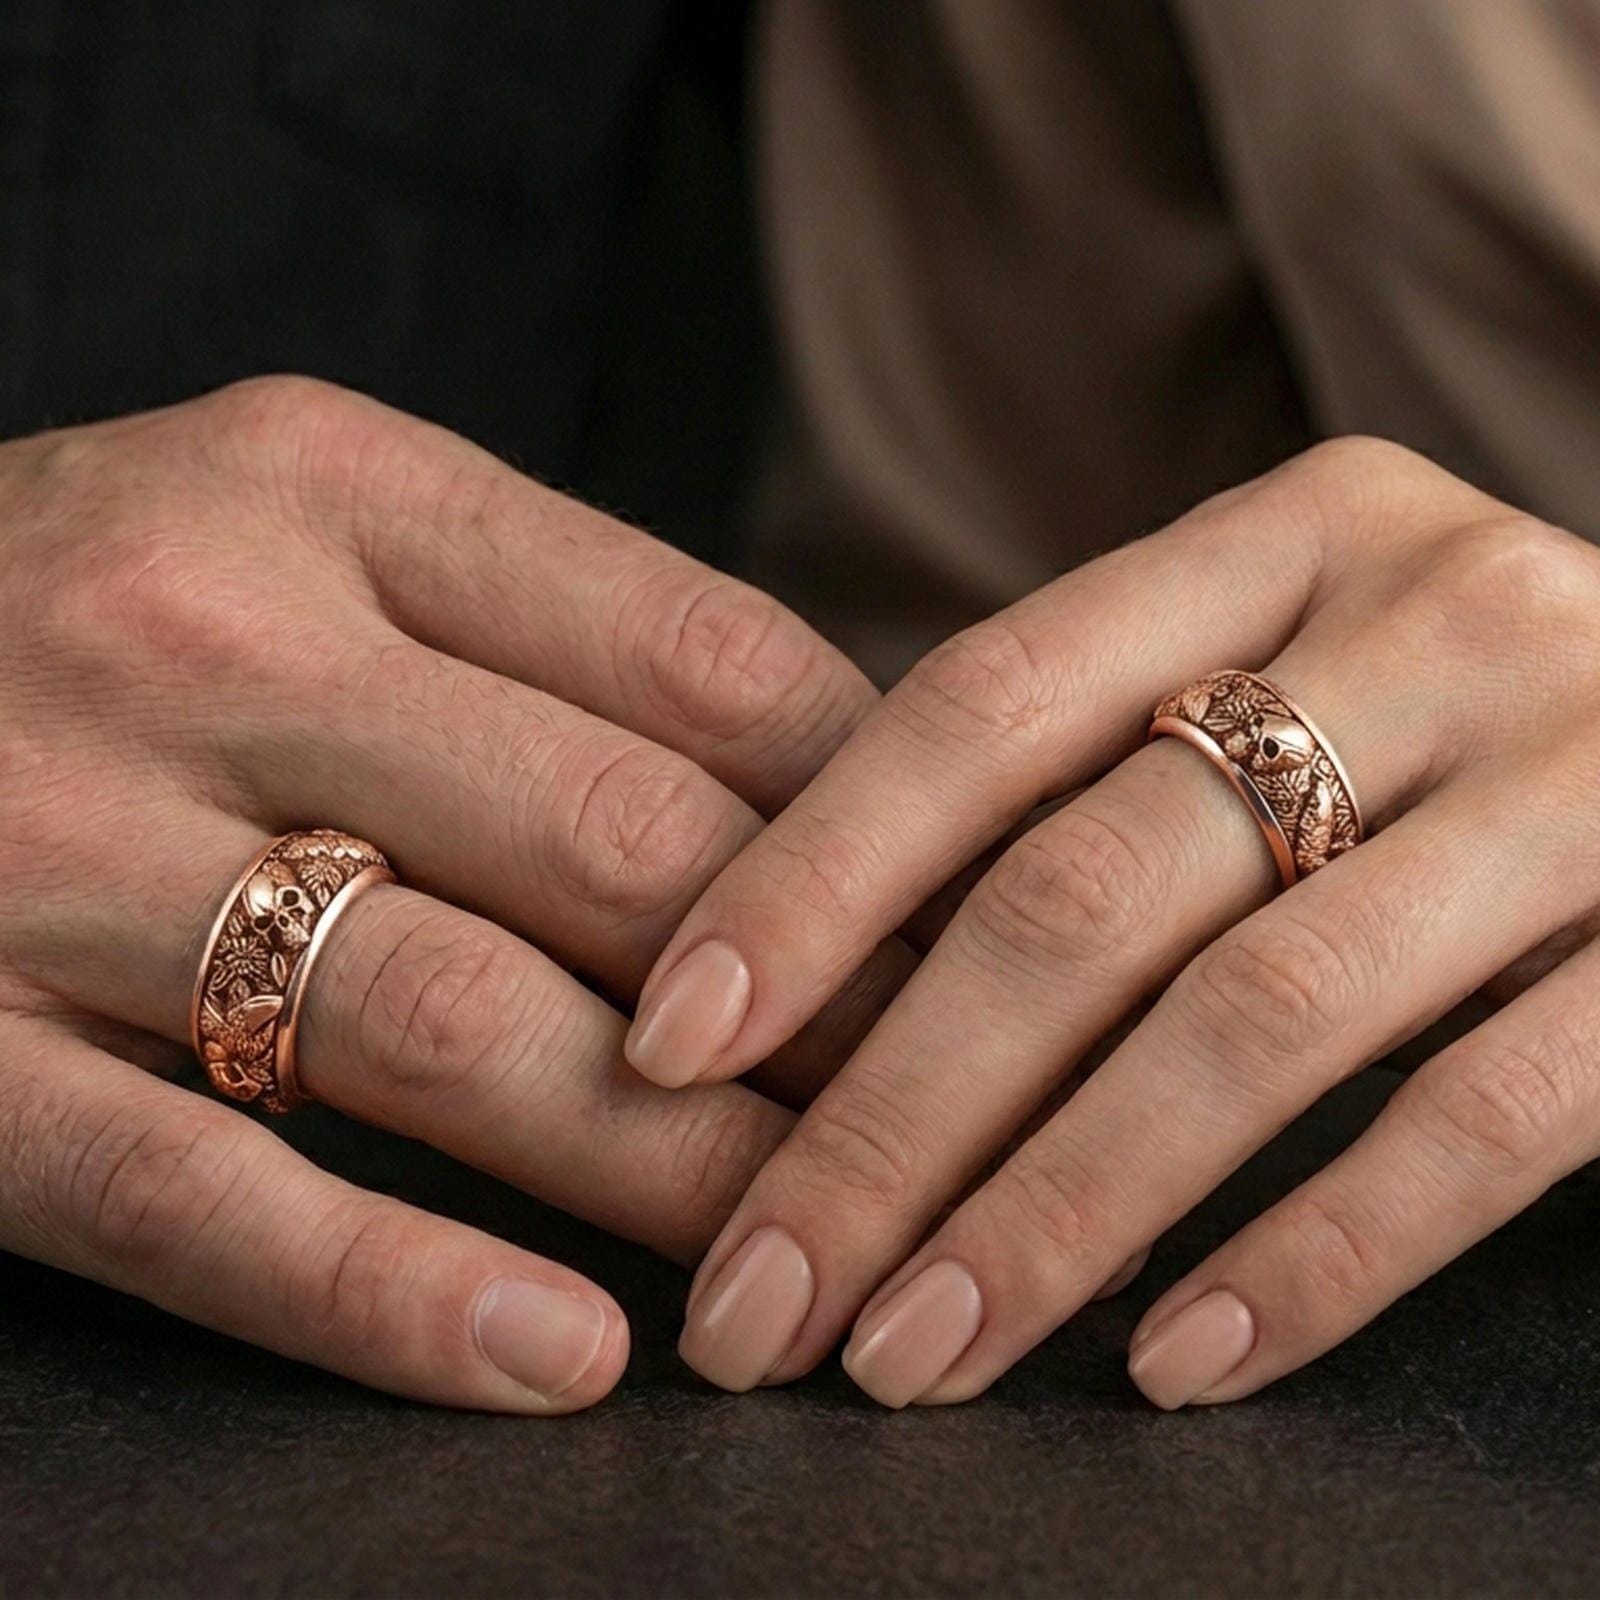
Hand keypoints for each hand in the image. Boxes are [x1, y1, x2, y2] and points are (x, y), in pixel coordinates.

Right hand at [0, 376, 902, 1412]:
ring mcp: (55, 839)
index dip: (886, 816)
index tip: (985, 932)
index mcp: (330, 482)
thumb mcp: (306, 531)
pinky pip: (190, 1190)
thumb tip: (836, 772)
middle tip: (964, 1114)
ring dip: (668, 1165)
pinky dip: (387, 1289)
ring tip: (818, 1264)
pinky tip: (559, 1362)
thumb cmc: (95, 598)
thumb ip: (536, 632)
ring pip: (445, 1023)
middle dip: (824, 1005)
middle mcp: (205, 635)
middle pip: (613, 842)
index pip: (704, 657)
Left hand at [630, 437, 1599, 1406]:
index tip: (669, 1038)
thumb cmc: (1456, 721)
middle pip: (1086, 889)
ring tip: (916, 1355)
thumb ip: (1101, 771)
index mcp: (1288, 537)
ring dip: (1053, 1214)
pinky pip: (1484, 1123)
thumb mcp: (1288, 676)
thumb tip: (825, 960)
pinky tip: (1169, 1358)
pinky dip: (1311, 1257)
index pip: (982, 702)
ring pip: (1256, 1021)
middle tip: (757, 1288)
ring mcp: (1586, 768)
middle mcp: (1431, 620)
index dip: (808, 877)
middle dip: (891, 1116)